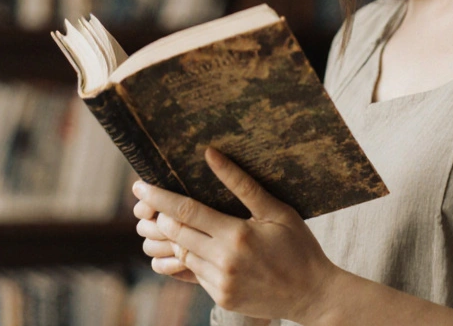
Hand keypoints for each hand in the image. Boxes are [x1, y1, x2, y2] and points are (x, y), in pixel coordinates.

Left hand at [132, 148, 341, 322]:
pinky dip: (188, 258)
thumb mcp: (276, 210)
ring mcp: (220, 283)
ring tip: (163, 223)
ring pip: (181, 255)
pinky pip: (194, 274)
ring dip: (170, 239)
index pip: (186, 211)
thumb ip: (241, 184)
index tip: (139, 185)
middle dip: (157, 216)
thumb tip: (211, 154)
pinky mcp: (221, 298)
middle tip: (143, 203)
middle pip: (175, 234)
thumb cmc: (298, 246)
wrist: (313, 294)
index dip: (159, 197)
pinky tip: (192, 246)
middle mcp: (224, 261)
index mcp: (237, 235)